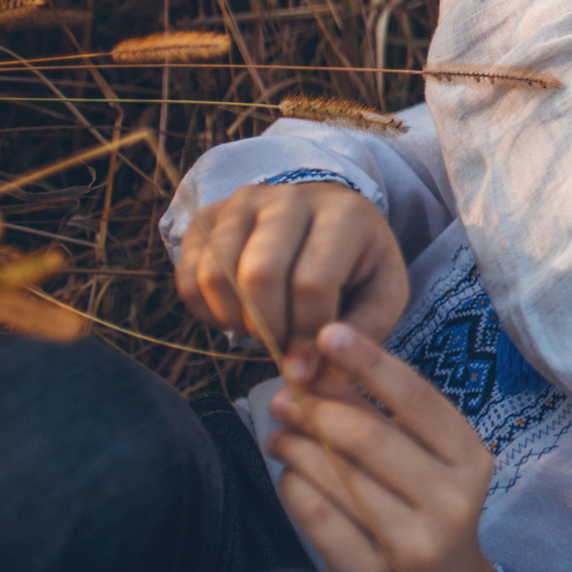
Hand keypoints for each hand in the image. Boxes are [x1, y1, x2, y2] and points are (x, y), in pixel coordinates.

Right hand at [178, 180, 406, 359]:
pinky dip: (205, 311)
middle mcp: (290, 199)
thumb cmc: (358, 263)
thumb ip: (360, 332)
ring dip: (233, 321)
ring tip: (260, 329)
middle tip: (280, 344)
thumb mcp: (383, 293)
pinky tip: (235, 316)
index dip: (306, 335)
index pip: (312, 284)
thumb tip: (302, 372)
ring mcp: (244, 203)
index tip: (308, 361)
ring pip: (216, 275)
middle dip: (267, 328)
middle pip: (259, 276)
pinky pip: (188, 276)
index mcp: (344, 214)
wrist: (329, 218)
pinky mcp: (208, 218)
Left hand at [265, 323, 499, 571]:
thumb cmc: (429, 512)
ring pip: (337, 476)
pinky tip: (289, 477)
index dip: (368, 362)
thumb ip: (387, 418)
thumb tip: (323, 368)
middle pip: (368, 436)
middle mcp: (451, 499)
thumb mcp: (430, 462)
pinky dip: (294, 488)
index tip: (327, 334)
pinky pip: (317, 517)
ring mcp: (414, 541)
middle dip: (317, 408)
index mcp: (470, 459)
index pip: (415, 398)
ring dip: (295, 446)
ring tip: (278, 434)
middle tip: (283, 394)